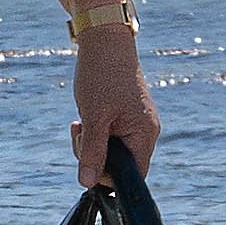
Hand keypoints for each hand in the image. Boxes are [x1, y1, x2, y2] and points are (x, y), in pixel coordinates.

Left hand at [69, 26, 162, 190]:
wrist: (104, 41)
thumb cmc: (102, 75)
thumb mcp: (93, 118)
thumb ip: (92, 152)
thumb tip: (87, 183)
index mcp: (144, 135)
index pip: (133, 176)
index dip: (109, 177)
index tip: (87, 162)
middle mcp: (146, 132)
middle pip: (120, 165)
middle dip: (94, 156)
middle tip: (80, 133)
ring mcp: (136, 124)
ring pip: (111, 151)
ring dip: (91, 143)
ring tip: (80, 123)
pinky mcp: (126, 116)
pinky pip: (110, 136)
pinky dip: (95, 132)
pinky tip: (83, 118)